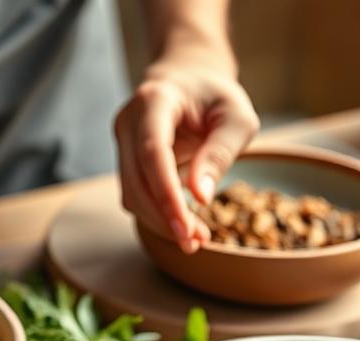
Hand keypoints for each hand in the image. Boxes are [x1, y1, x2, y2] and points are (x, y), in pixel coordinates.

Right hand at [114, 66, 258, 251]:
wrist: (188, 79)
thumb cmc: (217, 97)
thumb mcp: (236, 117)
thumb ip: (220, 153)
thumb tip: (201, 197)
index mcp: (154, 100)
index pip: (152, 153)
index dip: (166, 194)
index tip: (187, 228)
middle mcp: (129, 121)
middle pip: (136, 180)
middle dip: (164, 217)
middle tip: (197, 242)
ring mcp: (122, 141)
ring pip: (131, 193)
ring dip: (160, 221)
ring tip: (196, 238)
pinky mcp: (125, 160)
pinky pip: (135, 195)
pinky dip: (156, 215)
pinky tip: (183, 225)